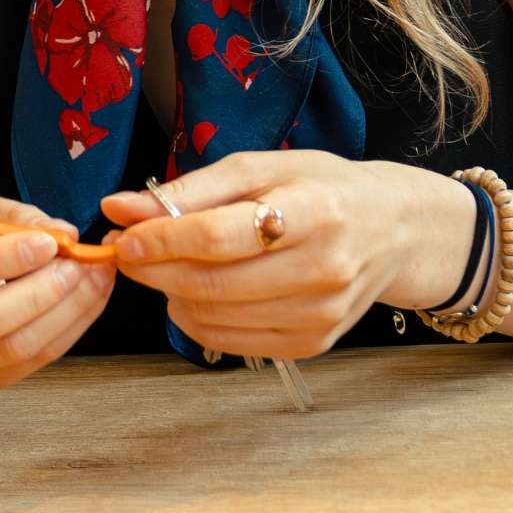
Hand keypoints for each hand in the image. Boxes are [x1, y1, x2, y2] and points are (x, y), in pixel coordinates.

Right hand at [0, 189, 116, 390]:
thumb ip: (4, 217)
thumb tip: (61, 232)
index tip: (46, 242)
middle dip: (33, 295)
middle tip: (76, 265)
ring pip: (4, 351)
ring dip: (59, 315)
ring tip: (91, 280)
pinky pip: (25, 365)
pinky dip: (64, 332)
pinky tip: (85, 302)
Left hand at [99, 151, 477, 360]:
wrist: (393, 230)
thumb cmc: (321, 189)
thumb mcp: (259, 168)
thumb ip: (189, 190)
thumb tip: (119, 207)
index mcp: (313, 212)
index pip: (219, 237)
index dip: (162, 240)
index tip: (123, 237)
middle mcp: (324, 269)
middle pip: (213, 283)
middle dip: (155, 270)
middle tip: (128, 252)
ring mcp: (321, 314)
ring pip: (215, 317)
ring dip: (172, 294)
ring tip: (166, 267)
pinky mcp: (314, 344)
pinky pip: (231, 341)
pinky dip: (198, 319)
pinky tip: (197, 292)